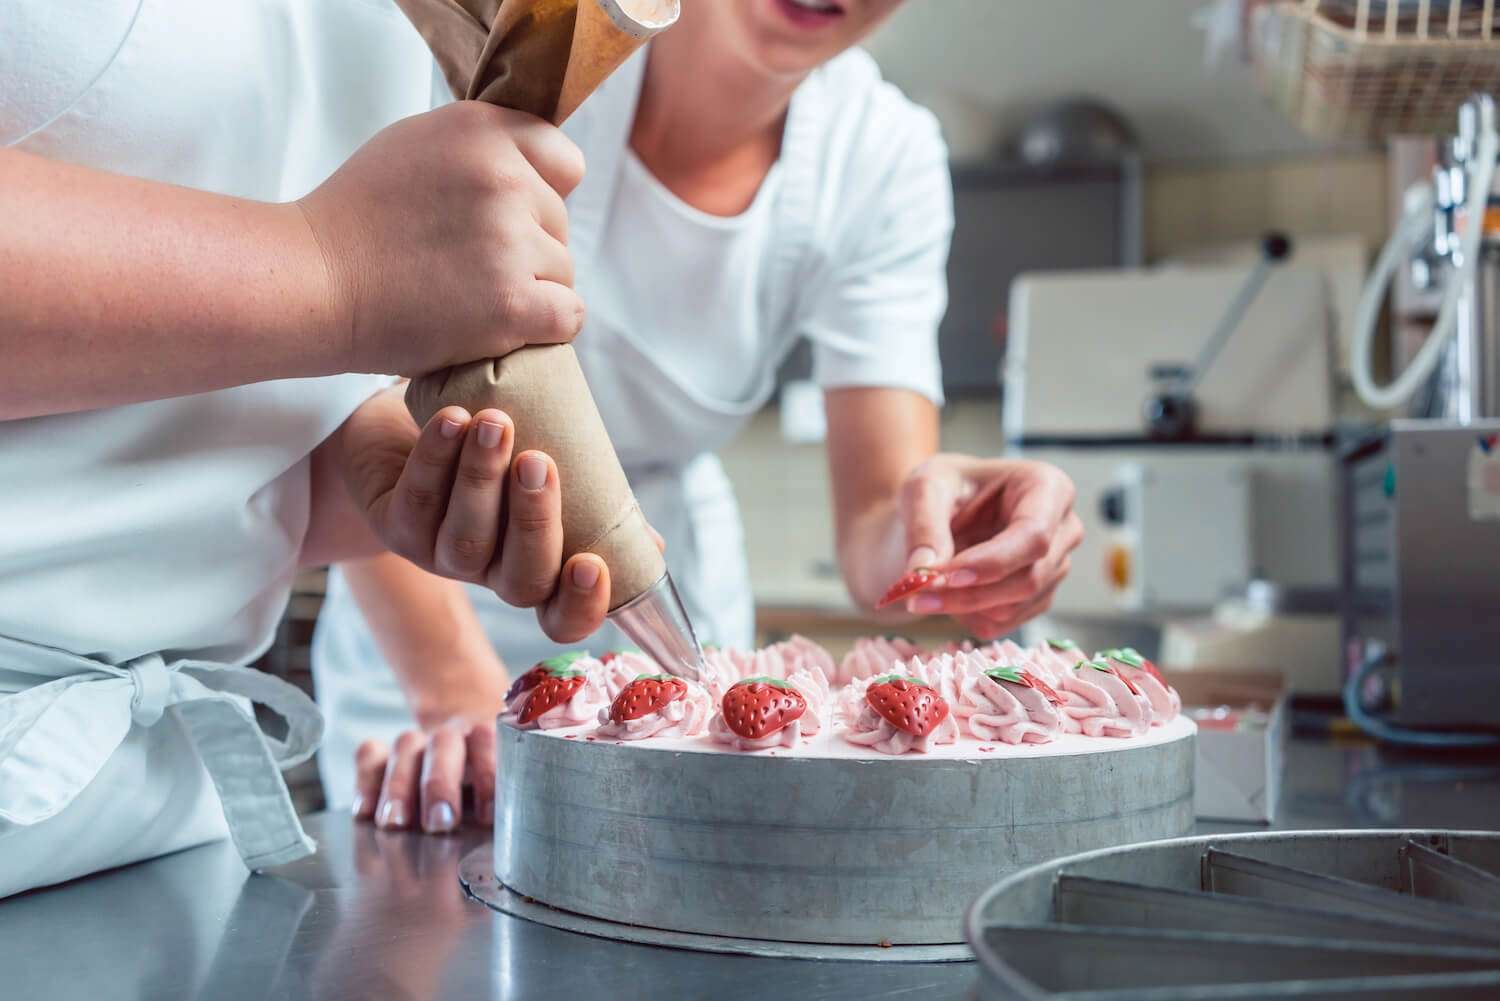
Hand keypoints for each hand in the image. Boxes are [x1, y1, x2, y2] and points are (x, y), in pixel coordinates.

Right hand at [297, 102, 585, 376]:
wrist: (314, 283)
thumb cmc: (357, 219)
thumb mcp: (418, 145)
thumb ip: (481, 148)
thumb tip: (536, 167)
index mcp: (482, 131)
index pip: (564, 161)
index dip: (542, 192)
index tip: (505, 215)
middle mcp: (504, 178)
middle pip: (561, 222)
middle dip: (527, 245)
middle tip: (465, 262)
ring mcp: (510, 241)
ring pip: (563, 271)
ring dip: (529, 288)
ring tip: (468, 295)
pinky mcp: (513, 302)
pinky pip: (569, 315)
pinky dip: (542, 327)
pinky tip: (500, 326)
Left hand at [340, 388, 609, 642]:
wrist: (411, 424)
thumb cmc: (501, 453)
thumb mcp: (558, 478)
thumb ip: (600, 506)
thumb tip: (652, 547)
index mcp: (537, 570)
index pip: (563, 620)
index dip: (580, 605)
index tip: (591, 563)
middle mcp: (490, 574)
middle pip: (519, 580)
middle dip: (534, 522)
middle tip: (539, 463)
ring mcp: (439, 557)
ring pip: (465, 539)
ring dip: (482, 480)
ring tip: (497, 422)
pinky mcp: (393, 527)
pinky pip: (416, 502)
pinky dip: (435, 458)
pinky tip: (453, 419)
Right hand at [353, 716, 497, 834]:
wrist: (465, 742)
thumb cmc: (490, 779)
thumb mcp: (503, 788)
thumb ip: (504, 809)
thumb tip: (511, 849)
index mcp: (487, 738)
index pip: (488, 743)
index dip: (488, 775)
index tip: (487, 816)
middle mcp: (451, 735)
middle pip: (443, 744)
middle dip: (440, 785)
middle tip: (440, 824)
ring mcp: (417, 741)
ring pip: (405, 746)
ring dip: (400, 786)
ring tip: (396, 824)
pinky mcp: (385, 752)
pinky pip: (369, 755)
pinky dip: (365, 781)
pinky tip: (365, 814)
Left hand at [896, 455, 1081, 639]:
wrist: (942, 510)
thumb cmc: (942, 487)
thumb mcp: (924, 488)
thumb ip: (924, 525)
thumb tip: (924, 572)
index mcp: (1047, 486)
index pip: (1033, 536)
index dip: (991, 563)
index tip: (943, 576)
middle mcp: (1063, 529)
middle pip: (1028, 579)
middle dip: (969, 593)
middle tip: (915, 594)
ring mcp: (1055, 567)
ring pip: (1015, 607)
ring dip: (962, 607)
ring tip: (923, 589)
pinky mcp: (1038, 597)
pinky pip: (1004, 623)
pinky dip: (967, 616)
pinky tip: (947, 593)